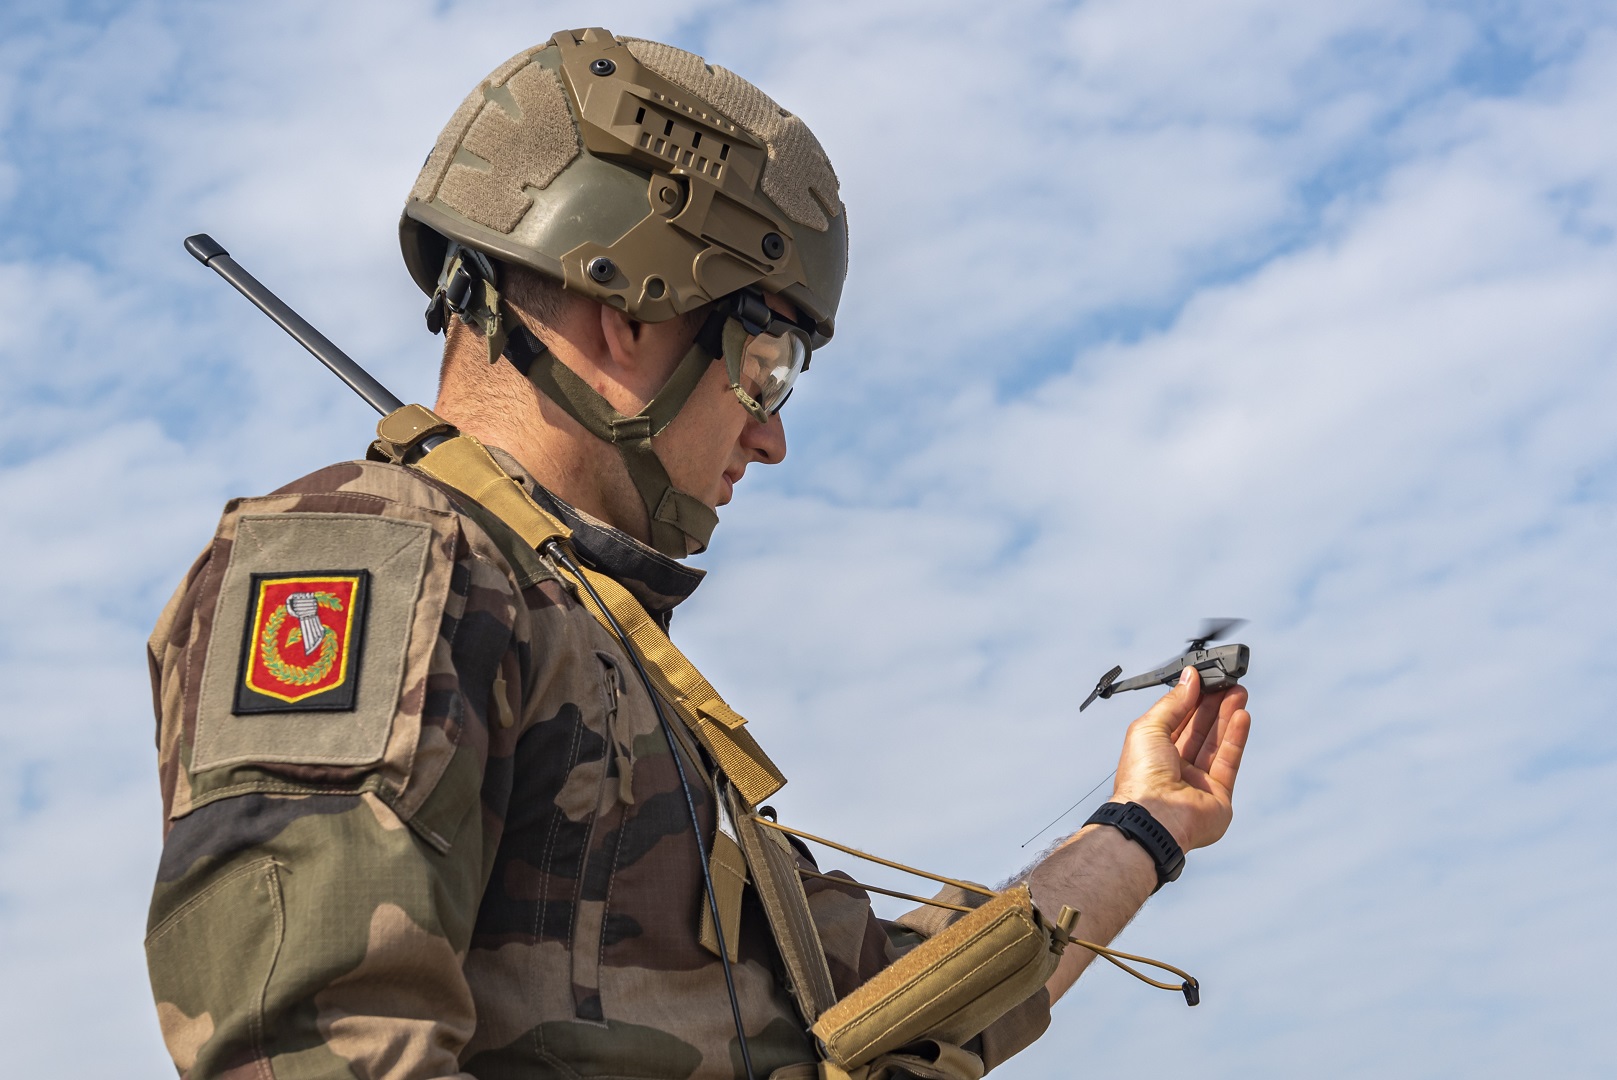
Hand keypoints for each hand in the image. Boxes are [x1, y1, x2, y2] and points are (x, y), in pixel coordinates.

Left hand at [1109, 666, 1250, 851]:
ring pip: (1216, 744)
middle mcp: (1175, 768)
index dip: (1192, 700)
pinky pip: (1229, 762)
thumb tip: (1190, 678)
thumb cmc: (1142, 775)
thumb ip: (1173, 702)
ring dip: (1228, 717)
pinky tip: (1242, 716)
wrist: (1154, 816)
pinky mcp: (1219, 797)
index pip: (1177, 721)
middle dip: (1214, 705)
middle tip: (1228, 683)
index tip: (1206, 680)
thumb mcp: (1149, 727)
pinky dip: (1236, 738)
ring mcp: (1197, 783)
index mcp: (1153, 753)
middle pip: (1199, 730)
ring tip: (1240, 693)